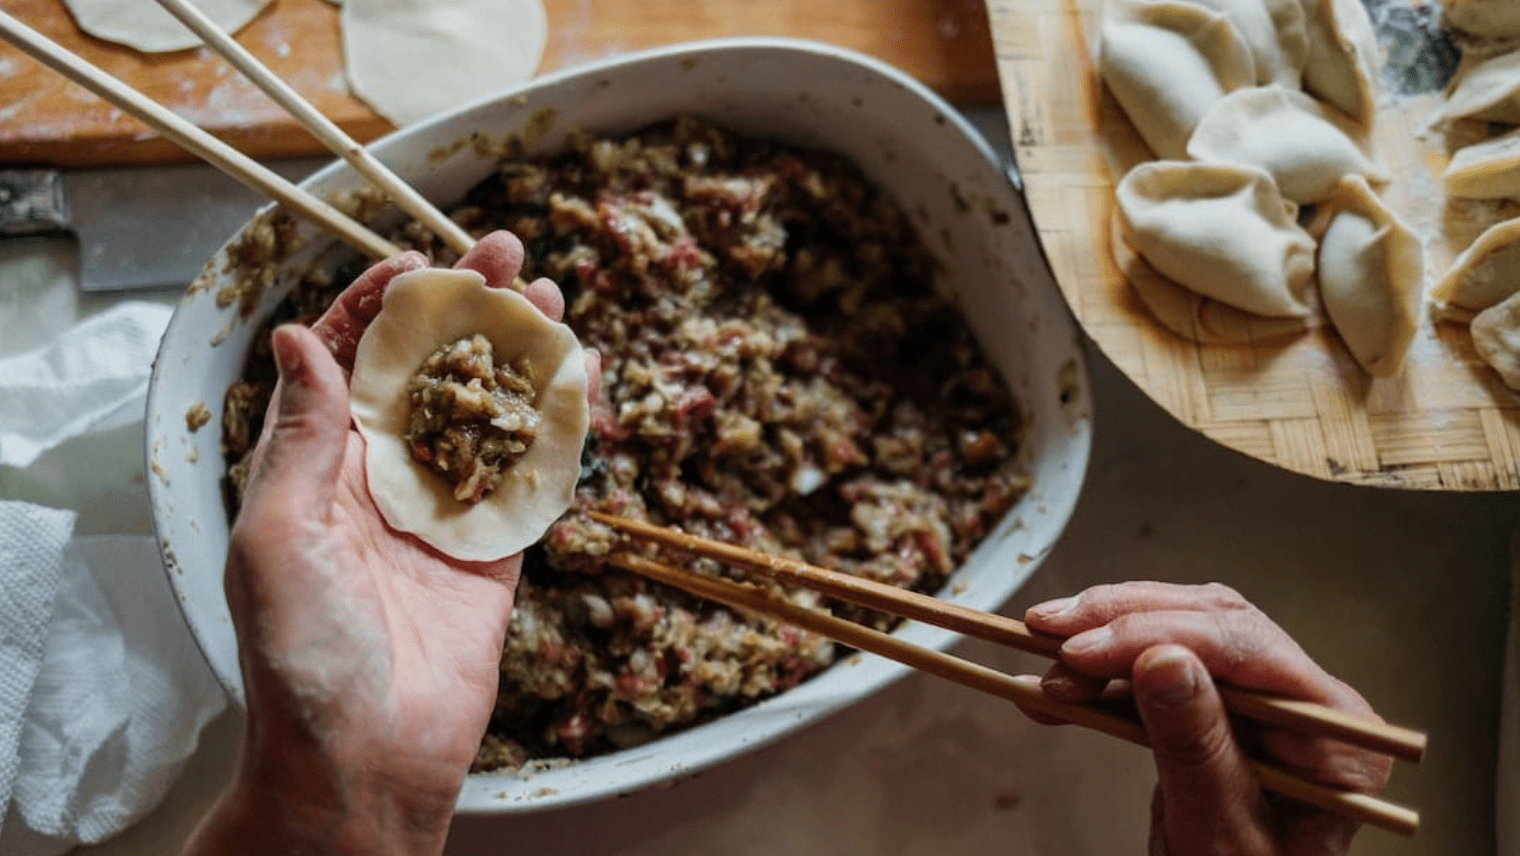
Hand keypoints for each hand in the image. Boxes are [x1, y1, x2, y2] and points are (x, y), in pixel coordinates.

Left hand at [185, 232, 597, 855]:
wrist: (365, 759)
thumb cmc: (298, 656)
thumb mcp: (277, 533)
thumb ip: (304, 436)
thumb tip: (301, 338)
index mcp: (318, 466)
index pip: (350, 361)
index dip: (379, 304)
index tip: (418, 261)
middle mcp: (381, 479)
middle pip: (430, 372)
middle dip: (466, 309)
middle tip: (508, 254)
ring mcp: (444, 511)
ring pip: (487, 412)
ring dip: (518, 354)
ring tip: (551, 299)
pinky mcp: (497, 550)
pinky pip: (530, 475)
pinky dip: (556, 425)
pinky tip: (579, 380)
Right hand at [1018, 582, 1391, 855]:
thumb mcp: (1221, 835)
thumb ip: (1197, 749)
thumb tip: (1164, 661)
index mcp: (1336, 735)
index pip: (1247, 648)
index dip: (1158, 634)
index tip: (1084, 650)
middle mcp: (1304, 706)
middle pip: (1209, 625)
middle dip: (1120, 627)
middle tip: (1051, 636)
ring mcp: (1260, 705)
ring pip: (1174, 636)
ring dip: (1100, 649)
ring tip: (1044, 673)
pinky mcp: (1214, 711)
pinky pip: (1151, 675)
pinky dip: (1097, 681)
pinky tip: (1048, 689)